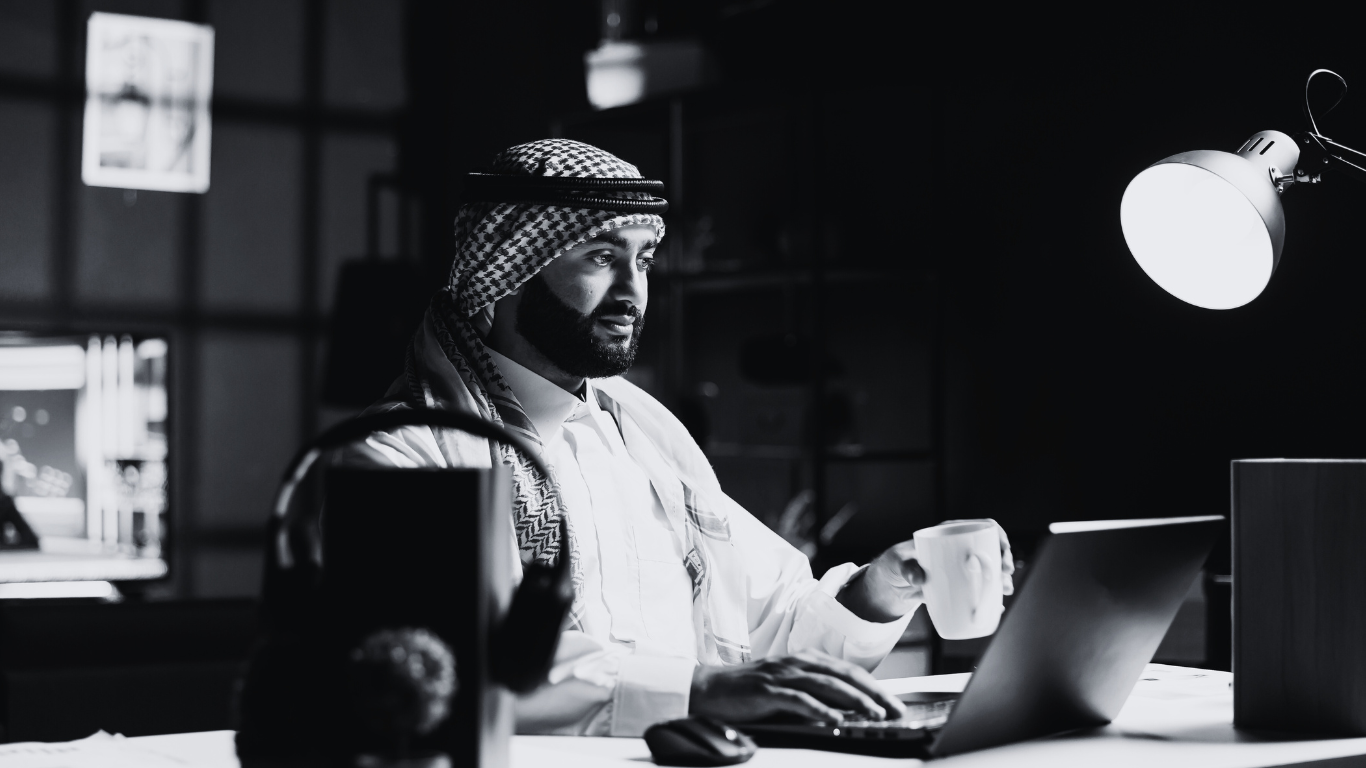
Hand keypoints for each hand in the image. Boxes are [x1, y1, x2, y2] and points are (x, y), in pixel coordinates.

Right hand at [690, 650, 906, 723]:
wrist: (708, 688)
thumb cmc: (749, 692)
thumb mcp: (786, 688)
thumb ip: (813, 693)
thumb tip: (846, 710)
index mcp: (804, 660)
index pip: (847, 670)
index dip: (874, 686)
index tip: (894, 702)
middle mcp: (796, 662)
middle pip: (844, 675)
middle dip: (873, 692)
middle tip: (895, 709)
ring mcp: (782, 675)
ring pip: (827, 685)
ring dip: (854, 700)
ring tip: (874, 715)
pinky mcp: (767, 690)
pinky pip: (799, 700)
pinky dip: (820, 710)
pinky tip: (835, 721)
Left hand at [839, 519, 1015, 622]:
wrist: (889, 586)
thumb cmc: (894, 566)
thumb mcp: (898, 564)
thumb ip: (907, 569)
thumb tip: (920, 577)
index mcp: (947, 535)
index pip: (979, 528)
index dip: (996, 536)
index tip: (1001, 552)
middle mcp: (957, 549)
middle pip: (989, 549)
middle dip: (1003, 560)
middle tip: (1005, 576)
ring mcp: (959, 567)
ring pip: (987, 569)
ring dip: (1000, 579)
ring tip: (1004, 591)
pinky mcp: (958, 585)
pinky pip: (978, 588)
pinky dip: (990, 595)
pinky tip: (997, 605)